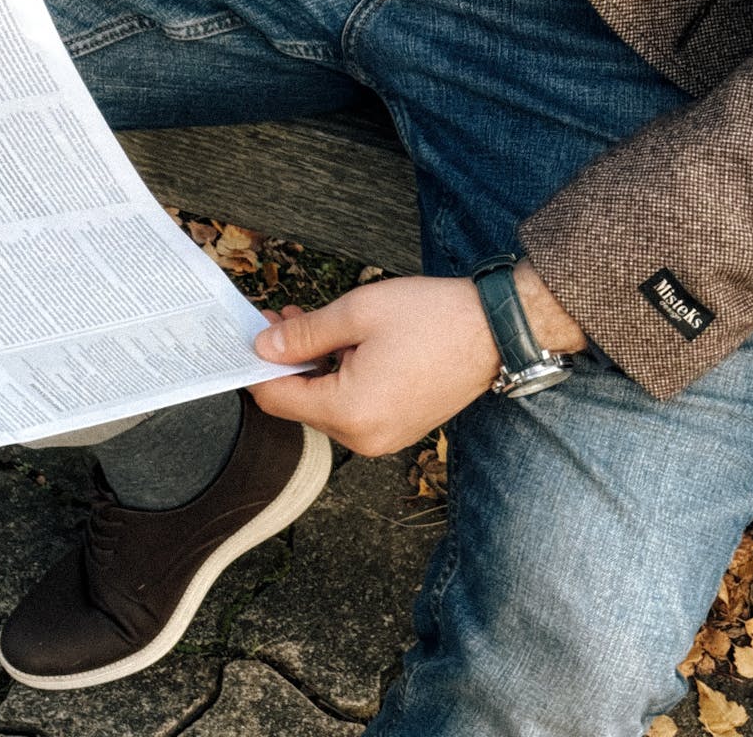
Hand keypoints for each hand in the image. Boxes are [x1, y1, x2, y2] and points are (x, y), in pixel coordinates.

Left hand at [248, 261, 585, 455]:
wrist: (498, 330)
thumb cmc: (433, 317)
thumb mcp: (356, 313)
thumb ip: (303, 335)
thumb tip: (263, 347)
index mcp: (350, 412)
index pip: (277, 398)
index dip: (258, 365)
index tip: (254, 331)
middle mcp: (364, 438)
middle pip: (299, 403)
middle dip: (286, 361)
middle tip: (281, 316)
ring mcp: (383, 438)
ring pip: (324, 405)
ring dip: (312, 366)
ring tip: (310, 322)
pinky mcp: (397, 429)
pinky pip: (352, 408)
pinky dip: (338, 378)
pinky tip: (341, 344)